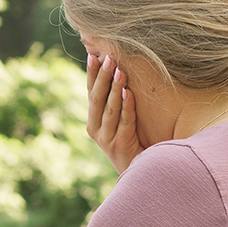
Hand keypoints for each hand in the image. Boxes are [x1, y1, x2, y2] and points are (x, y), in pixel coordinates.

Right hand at [86, 51, 143, 173]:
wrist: (138, 171)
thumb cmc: (130, 142)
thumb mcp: (117, 122)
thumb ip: (114, 102)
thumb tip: (117, 72)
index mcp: (92, 121)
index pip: (90, 92)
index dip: (91, 74)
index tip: (93, 54)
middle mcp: (95, 129)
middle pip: (97, 98)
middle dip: (103, 76)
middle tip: (108, 57)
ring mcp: (106, 139)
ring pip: (110, 109)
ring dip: (115, 88)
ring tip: (120, 70)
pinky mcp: (121, 145)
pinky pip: (125, 121)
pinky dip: (127, 106)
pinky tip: (129, 92)